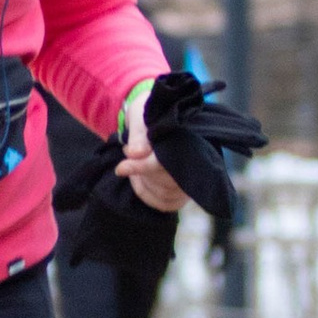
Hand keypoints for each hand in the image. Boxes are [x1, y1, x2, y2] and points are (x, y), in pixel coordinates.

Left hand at [121, 85, 189, 214]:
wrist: (153, 117)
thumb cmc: (148, 114)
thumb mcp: (140, 115)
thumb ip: (139, 133)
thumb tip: (136, 154)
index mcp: (189, 137)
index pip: (168, 161)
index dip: (143, 167)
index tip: (121, 168)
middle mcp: (197, 159)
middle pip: (169, 182)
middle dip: (142, 173)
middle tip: (128, 158)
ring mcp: (192, 177)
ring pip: (166, 194)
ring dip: (144, 183)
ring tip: (133, 166)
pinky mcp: (185, 190)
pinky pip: (166, 203)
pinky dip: (148, 194)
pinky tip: (139, 180)